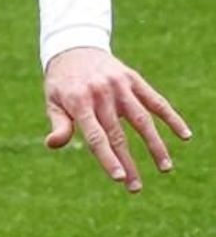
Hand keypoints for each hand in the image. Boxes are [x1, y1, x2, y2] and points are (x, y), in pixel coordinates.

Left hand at [43, 46, 190, 191]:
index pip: (96, 136)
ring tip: (165, 168)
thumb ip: (58, 124)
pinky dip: (171, 117)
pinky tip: (184, 135)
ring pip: (142, 119)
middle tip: (136, 188)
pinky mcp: (133, 79)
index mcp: (79, 102)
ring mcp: (120, 86)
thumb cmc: (62, 84)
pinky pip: (156, 100)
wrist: (75, 48)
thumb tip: (53, 144)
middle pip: (119, 134)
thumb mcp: (53, 102)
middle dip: (128, 162)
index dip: (108, 158)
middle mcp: (102, 94)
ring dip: (156, 145)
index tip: (120, 178)